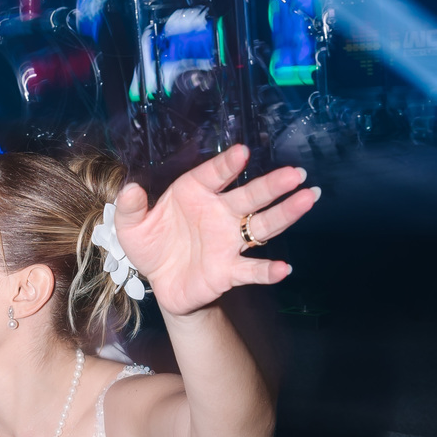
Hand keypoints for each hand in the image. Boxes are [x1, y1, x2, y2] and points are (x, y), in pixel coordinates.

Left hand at [114, 145, 318, 315]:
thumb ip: (129, 207)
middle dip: (273, 185)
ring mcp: (228, 241)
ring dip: (285, 214)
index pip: (214, 174)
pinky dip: (267, 270)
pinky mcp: (229, 271)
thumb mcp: (131, 226)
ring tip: (307, 200)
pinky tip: (283, 270)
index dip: (228, 164)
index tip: (242, 153)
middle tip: (296, 173)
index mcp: (195, 193)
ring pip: (262, 225)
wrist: (162, 282)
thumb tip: (129, 189)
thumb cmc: (153, 245)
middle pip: (250, 196)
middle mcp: (219, 212)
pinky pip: (252, 270)